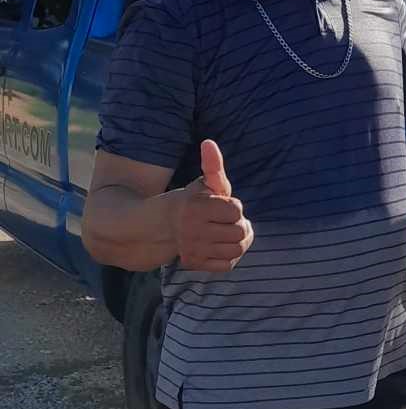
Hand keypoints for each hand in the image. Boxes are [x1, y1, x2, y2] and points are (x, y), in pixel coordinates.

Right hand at [174, 140, 254, 271]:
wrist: (161, 226)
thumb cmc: (191, 202)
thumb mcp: (203, 184)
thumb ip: (212, 166)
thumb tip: (209, 142)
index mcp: (196, 207)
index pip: (236, 210)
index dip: (234, 207)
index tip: (223, 205)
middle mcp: (193, 230)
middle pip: (240, 232)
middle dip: (238, 224)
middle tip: (227, 220)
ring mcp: (194, 249)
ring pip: (236, 250)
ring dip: (237, 241)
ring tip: (228, 232)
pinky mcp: (195, 264)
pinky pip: (227, 265)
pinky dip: (229, 256)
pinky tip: (221, 246)